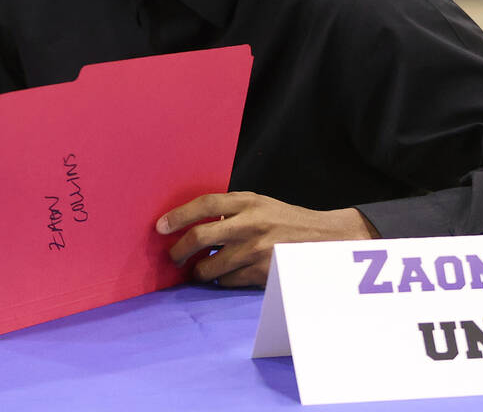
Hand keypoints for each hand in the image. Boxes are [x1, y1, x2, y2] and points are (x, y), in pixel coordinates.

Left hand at [156, 192, 378, 287]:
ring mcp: (256, 251)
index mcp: (247, 201)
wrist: (322, 239)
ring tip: (197, 270)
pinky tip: (225, 275)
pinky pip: (227, 281)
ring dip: (197, 271)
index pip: (204, 205)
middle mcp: (250, 224)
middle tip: (172, 256)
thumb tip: (192, 222)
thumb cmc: (284, 220)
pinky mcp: (262, 273)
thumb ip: (230, 209)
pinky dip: (221, 280)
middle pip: (200, 237)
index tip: (160, 226)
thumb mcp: (259, 204)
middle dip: (178, 250)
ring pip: (209, 266)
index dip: (178, 215)